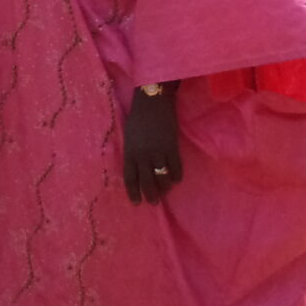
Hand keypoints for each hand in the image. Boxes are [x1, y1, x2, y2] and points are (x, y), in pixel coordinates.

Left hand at [122, 85, 183, 205]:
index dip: (133, 193)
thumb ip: (132, 154)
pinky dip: (177, 176)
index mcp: (130, 153)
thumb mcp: (129, 138)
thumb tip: (136, 171)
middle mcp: (143, 156)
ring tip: (165, 192)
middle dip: (150, 195)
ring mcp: (158, 152)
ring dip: (164, 188)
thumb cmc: (138, 118)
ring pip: (162, 177)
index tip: (137, 203)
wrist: (153, 102)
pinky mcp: (172, 147)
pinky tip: (176, 179)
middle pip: (147, 182)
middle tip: (154, 202)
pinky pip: (176, 167)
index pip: (130, 179)